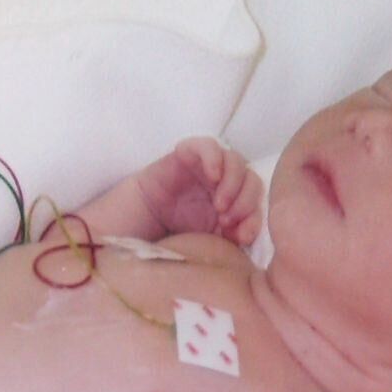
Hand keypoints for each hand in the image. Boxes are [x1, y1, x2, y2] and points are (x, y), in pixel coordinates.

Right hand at [138, 137, 262, 245]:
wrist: (135, 228)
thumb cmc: (169, 238)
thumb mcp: (205, 245)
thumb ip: (228, 239)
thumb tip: (247, 236)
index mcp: (231, 206)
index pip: (256, 205)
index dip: (254, 219)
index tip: (240, 237)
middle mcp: (223, 185)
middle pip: (252, 181)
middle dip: (246, 202)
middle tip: (226, 219)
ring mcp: (206, 169)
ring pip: (236, 161)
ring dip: (233, 184)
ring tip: (219, 205)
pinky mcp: (187, 155)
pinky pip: (208, 146)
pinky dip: (214, 158)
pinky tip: (212, 176)